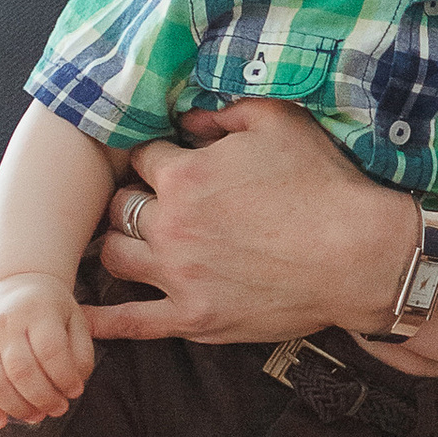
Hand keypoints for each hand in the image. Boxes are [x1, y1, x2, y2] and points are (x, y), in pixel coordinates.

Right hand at [0, 274, 95, 423]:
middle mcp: (5, 324)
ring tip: (37, 416)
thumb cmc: (51, 311)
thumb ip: (82, 352)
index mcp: (37, 310)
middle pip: (21, 371)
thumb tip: (75, 385)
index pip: (50, 351)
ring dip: (17, 408)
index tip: (76, 391)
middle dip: (43, 398)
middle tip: (59, 409)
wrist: (14, 287)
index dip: (65, 378)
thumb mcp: (76, 319)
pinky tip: (0, 422)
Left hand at [87, 100, 409, 346]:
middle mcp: (170, 226)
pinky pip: (131, 323)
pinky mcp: (193, 318)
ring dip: (116, 245)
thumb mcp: (279, 123)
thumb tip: (190, 119)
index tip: (165, 160)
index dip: (155, 156)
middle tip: (146, 202)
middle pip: (119, 207)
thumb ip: (225, 113)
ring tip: (124, 243)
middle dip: (129, 199)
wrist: (357, 255)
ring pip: (115, 257)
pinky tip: (80, 318)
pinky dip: (101, 320)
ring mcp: (177, 276)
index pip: (142, 157)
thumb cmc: (323, 184)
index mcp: (184, 175)